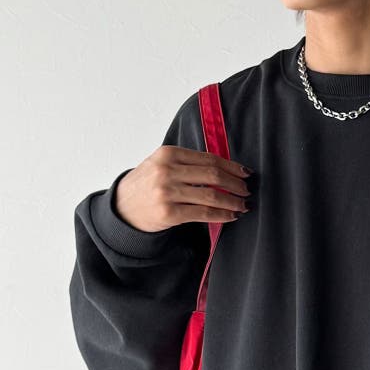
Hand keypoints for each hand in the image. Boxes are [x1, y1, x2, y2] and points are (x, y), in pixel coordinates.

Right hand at [114, 144, 253, 231]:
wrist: (122, 208)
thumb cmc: (147, 185)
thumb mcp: (162, 164)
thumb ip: (188, 163)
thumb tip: (225, 168)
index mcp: (168, 153)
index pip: (209, 158)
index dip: (232, 166)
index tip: (245, 173)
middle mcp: (167, 170)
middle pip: (213, 175)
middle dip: (236, 184)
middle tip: (247, 190)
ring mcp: (167, 192)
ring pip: (211, 195)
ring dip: (233, 201)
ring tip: (243, 205)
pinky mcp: (169, 213)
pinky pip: (203, 213)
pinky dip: (222, 215)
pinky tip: (232, 216)